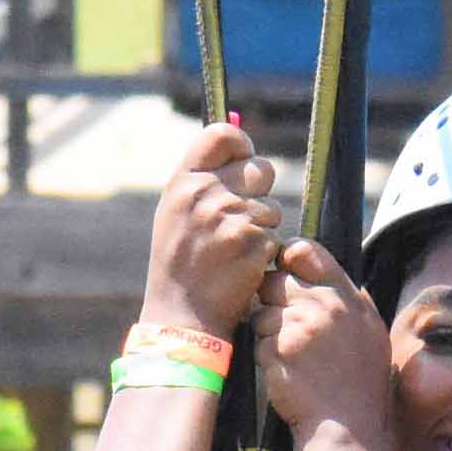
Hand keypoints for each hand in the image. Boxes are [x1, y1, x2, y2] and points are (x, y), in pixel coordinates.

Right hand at [142, 120, 289, 345]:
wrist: (181, 316)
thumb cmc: (179, 264)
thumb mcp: (176, 214)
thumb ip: (203, 178)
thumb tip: (239, 143)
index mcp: (184, 181)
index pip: (223, 134)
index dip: (241, 144)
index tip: (243, 160)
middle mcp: (205, 193)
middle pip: (259, 168)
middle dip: (258, 192)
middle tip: (238, 219)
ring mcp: (230, 217)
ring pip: (271, 206)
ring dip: (262, 226)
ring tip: (232, 250)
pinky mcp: (253, 241)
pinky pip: (275, 234)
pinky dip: (265, 251)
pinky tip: (241, 266)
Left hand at [260, 235, 391, 450]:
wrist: (347, 428)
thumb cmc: (358, 386)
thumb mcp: (371, 335)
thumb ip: (352, 302)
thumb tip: (331, 278)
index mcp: (349, 298)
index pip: (308, 252)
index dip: (288, 258)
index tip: (284, 271)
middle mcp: (326, 305)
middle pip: (275, 280)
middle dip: (272, 301)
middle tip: (285, 328)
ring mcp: (301, 325)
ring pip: (262, 312)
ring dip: (267, 332)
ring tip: (291, 357)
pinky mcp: (278, 349)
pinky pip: (257, 340)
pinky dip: (265, 355)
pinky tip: (286, 372)